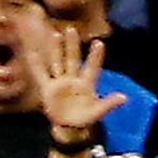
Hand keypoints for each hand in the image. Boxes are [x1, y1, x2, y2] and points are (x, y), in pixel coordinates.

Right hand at [38, 28, 126, 145]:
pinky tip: (32, 52)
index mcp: (86, 84)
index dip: (95, 57)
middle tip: (71, 30)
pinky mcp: (48, 89)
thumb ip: (109, 104)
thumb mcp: (97, 112)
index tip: (99, 43)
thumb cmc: (85, 119)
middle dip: (72, 46)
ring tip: (55, 35)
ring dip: (56, 50)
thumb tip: (125, 98)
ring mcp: (60, 82)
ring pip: (58, 63)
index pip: (92, 68)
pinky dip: (36, 65)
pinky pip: (41, 75)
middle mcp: (73, 79)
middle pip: (73, 59)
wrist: (69, 128)